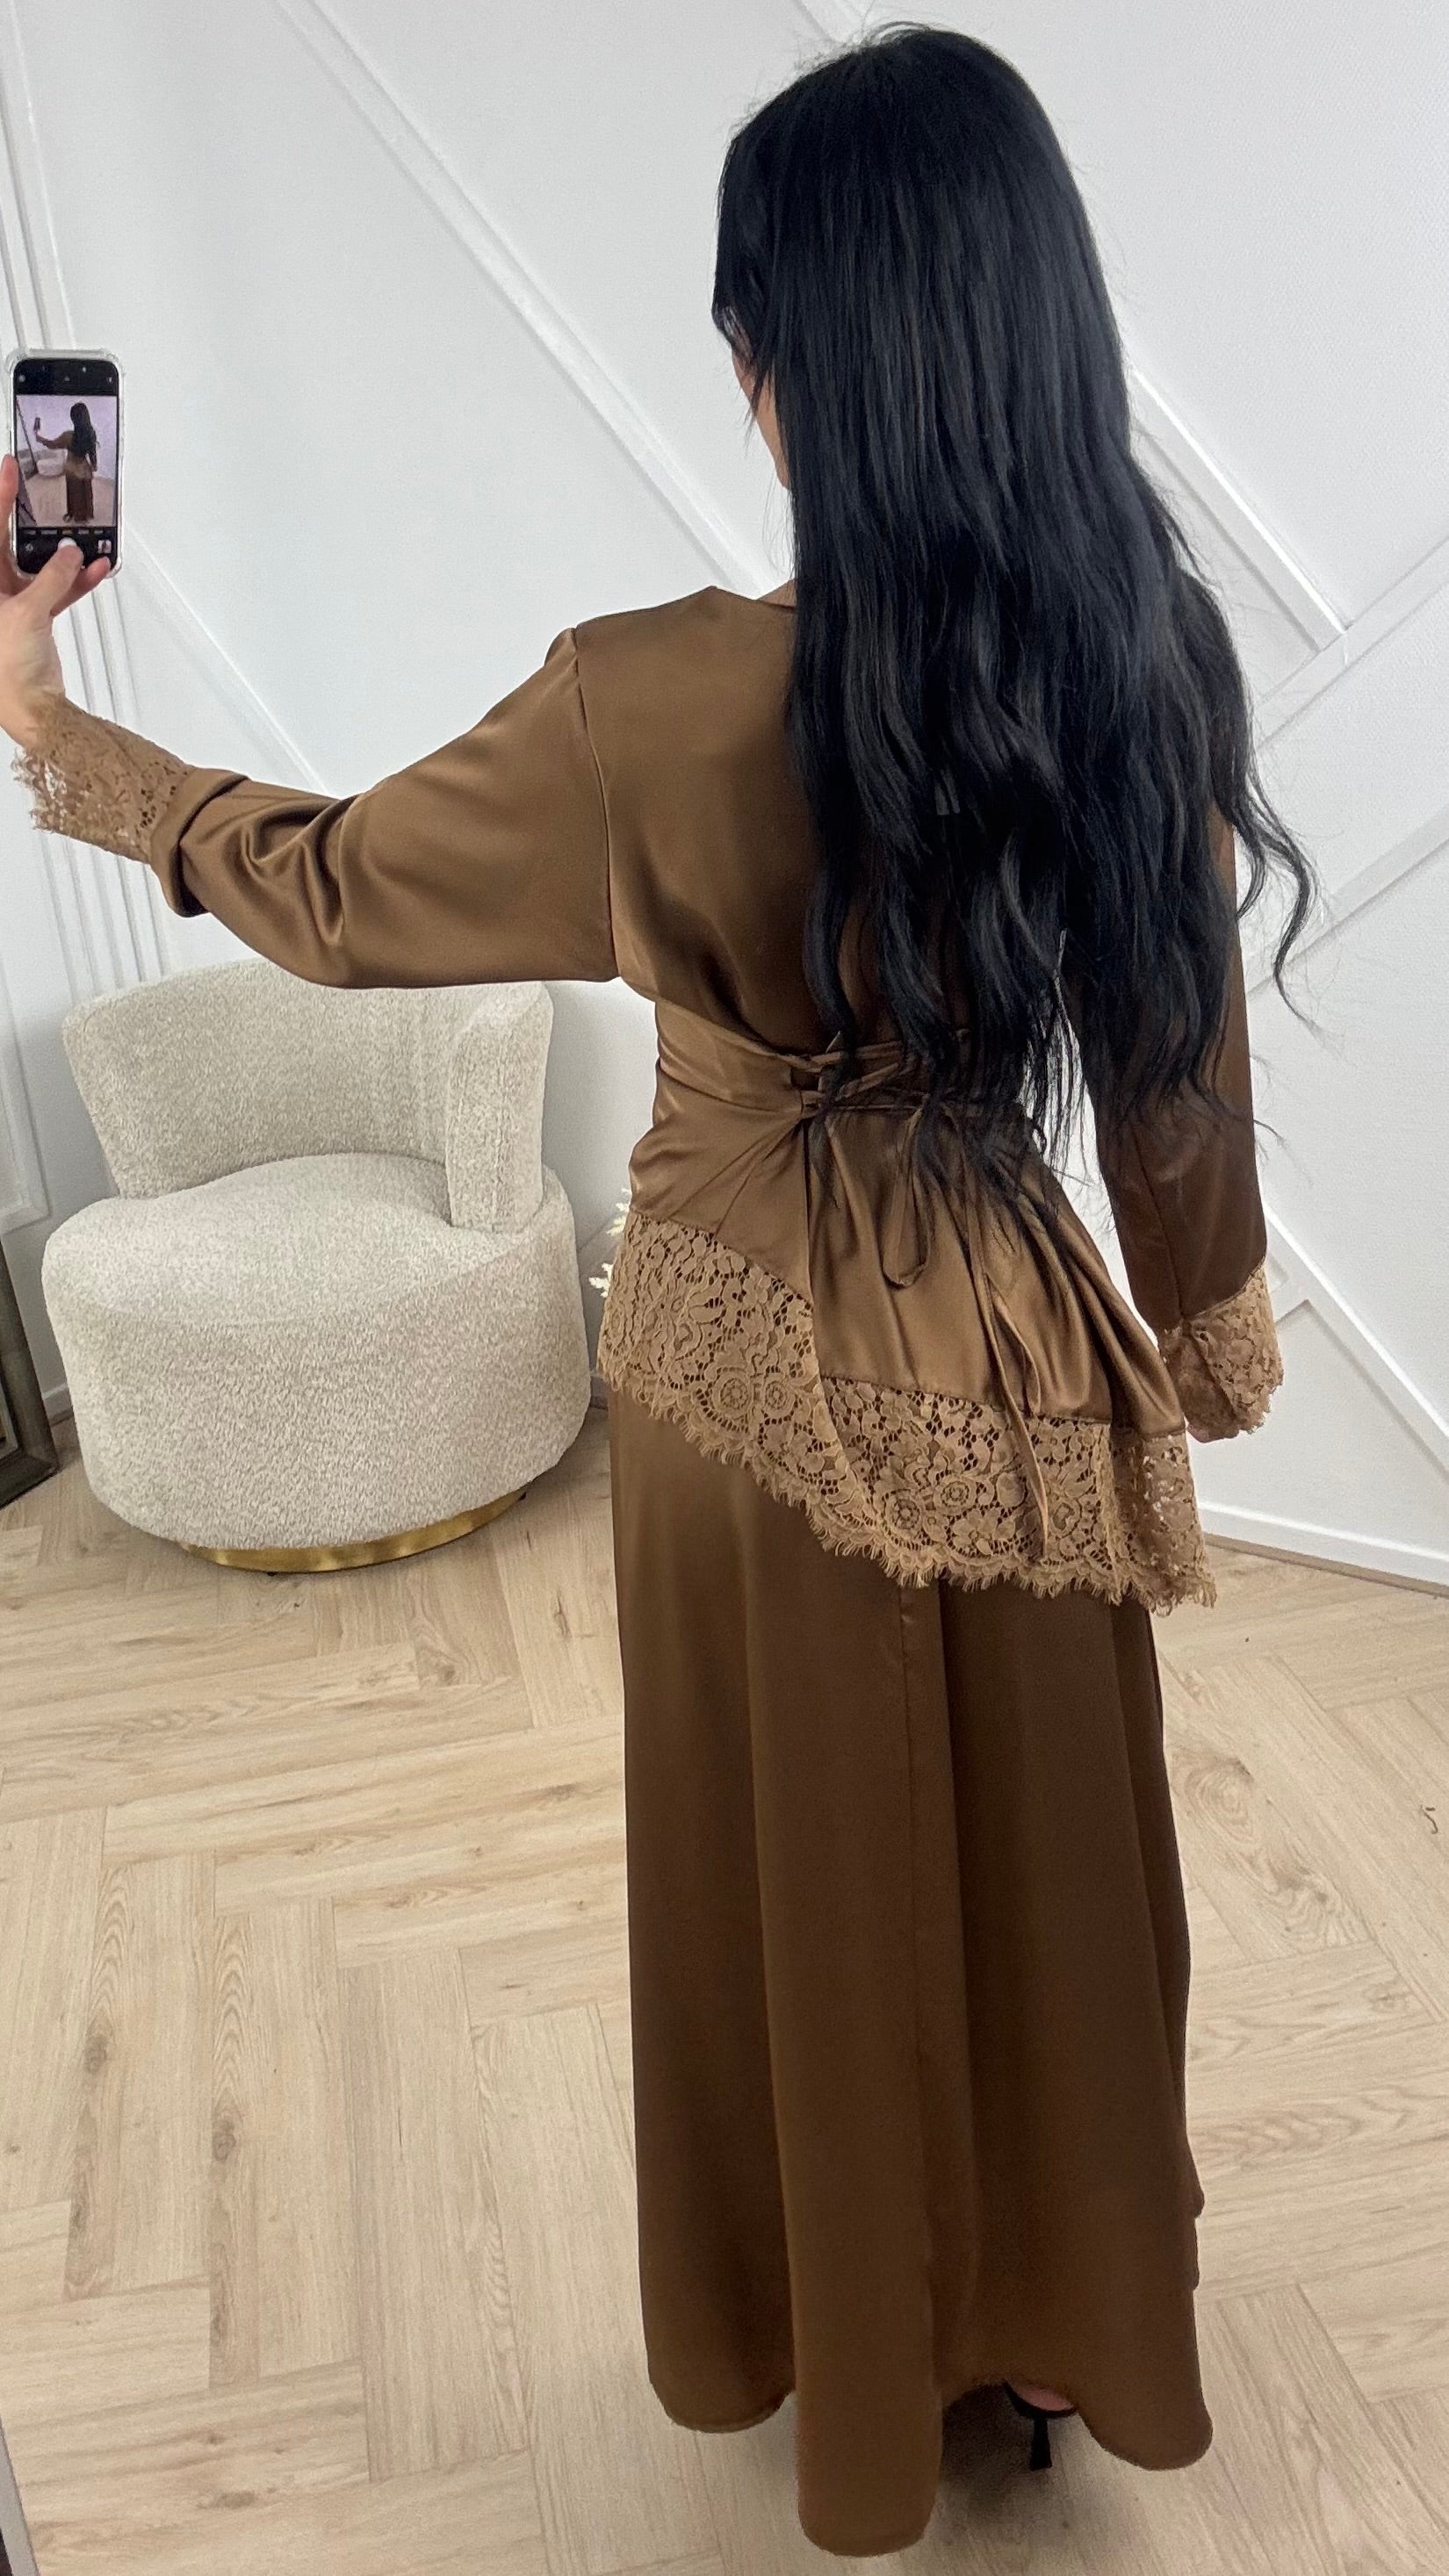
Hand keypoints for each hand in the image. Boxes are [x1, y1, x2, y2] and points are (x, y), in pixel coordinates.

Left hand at [0, 452, 109, 749]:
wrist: (30, 709)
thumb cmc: (8, 669)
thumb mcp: (27, 613)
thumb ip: (50, 578)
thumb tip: (69, 553)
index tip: (8, 468)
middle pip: (9, 543)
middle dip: (30, 519)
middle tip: (43, 490)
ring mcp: (13, 603)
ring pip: (39, 566)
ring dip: (63, 555)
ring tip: (83, 536)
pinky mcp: (35, 619)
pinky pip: (58, 591)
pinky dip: (77, 582)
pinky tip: (94, 568)